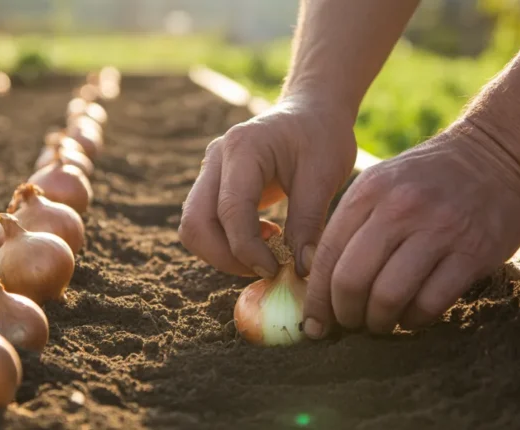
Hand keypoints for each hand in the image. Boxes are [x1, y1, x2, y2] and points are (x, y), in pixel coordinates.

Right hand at [179, 95, 356, 277]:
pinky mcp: (214, 184)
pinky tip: (264, 237)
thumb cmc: (321, 136)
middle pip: (196, 223)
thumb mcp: (324, 176)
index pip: (230, 211)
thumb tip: (302, 270)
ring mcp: (210, 170)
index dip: (247, 250)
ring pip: (194, 227)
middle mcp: (216, 158)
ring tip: (267, 252)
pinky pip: (205, 223)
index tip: (275, 269)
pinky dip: (227, 242)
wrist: (312, 110)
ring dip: (223, 253)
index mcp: (243, 149)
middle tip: (266, 267)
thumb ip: (309, 223)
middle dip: (226, 258)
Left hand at [302, 122, 519, 337]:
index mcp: (369, 191)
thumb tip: (318, 280)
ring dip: (379, 322)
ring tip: (380, 323)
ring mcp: (439, 230)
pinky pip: (431, 303)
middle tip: (350, 324)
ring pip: (389, 297)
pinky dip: (415, 320)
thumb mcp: (383, 182)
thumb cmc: (430, 178)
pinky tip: (412, 317)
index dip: (316, 298)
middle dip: (344, 314)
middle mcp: (400, 208)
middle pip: (352, 280)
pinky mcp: (473, 252)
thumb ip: (351, 223)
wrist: (499, 154)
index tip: (313, 323)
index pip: (327, 254)